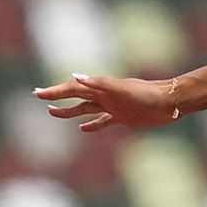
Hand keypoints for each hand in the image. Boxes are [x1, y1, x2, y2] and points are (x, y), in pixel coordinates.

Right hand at [33, 74, 179, 132]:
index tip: (37, 94)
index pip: (72, 89)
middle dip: (56, 97)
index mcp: (100, 89)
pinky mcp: (122, 117)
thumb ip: (98, 83)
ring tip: (52, 113)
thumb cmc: (146, 94)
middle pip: (74, 97)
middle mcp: (103, 96)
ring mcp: (112, 106)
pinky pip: (102, 121)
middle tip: (39, 97)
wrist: (169, 102)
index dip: (54, 92)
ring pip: (84, 109)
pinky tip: (83, 129)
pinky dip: (91, 125)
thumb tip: (75, 76)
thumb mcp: (120, 89)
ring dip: (69, 111)